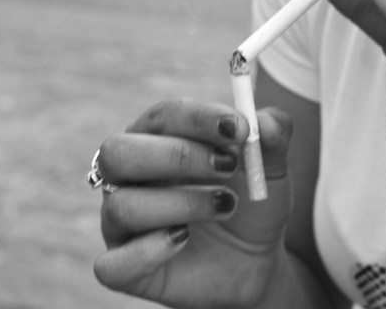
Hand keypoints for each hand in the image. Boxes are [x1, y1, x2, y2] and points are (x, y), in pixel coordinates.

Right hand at [93, 99, 294, 308]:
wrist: (255, 262)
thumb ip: (272, 136)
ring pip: (122, 206)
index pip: (162, 116)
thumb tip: (265, 120)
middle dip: (178, 156)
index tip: (239, 128)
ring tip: (226, 205)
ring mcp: (121, 224)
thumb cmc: (250, 203)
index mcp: (156, 139)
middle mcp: (128, 177)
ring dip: (181, 204)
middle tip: (229, 166)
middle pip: (120, 152)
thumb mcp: (270, 169)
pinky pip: (113, 264)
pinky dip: (148, 252)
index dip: (197, 119)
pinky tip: (183, 240)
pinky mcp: (124, 268)